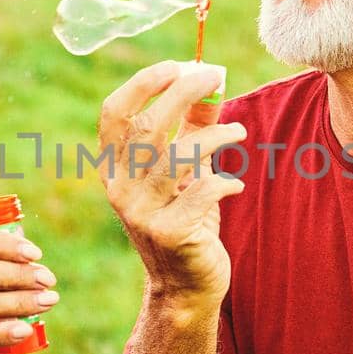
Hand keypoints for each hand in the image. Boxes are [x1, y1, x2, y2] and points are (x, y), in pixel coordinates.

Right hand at [98, 61, 246, 303]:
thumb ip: (192, 126)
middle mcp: (120, 189)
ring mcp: (142, 213)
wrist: (185, 287)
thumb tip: (213, 81)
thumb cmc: (186, 219)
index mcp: (114, 168)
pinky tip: (235, 185)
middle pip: (148, 127)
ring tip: (238, 132)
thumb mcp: (183, 170)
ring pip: (178, 156)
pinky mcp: (170, 234)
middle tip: (216, 77)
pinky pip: (202, 191)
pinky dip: (225, 181)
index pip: (114, 114)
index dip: (142, 84)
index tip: (177, 65)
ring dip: (215, 136)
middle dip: (184, 93)